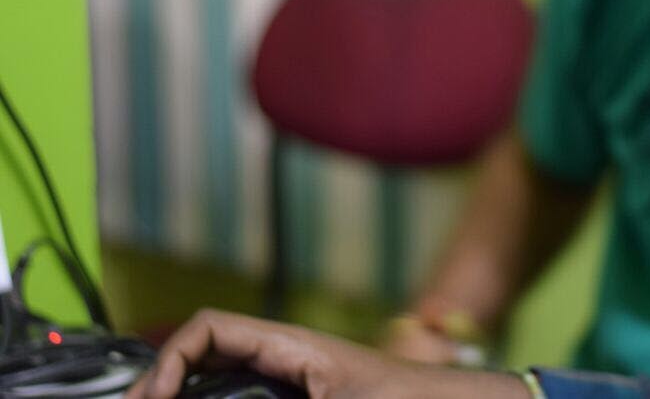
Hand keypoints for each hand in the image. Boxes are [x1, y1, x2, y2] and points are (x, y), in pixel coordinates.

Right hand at [125, 309, 526, 398]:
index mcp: (292, 344)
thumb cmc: (409, 398)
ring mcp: (297, 379)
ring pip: (227, 383)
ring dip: (195, 394)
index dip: (167, 363)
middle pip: (208, 359)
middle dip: (168, 388)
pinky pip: (253, 394)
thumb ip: (266, 398)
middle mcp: (289, 357)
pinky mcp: (307, 394)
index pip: (209, 330)